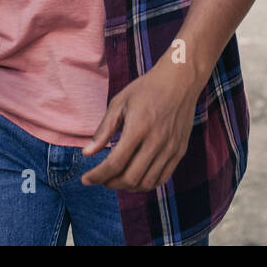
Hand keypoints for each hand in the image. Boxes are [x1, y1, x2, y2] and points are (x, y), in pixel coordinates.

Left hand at [80, 61, 201, 191]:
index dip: (98, 176)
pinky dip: (146, 184)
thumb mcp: (120, 102)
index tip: (86, 180)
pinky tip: (136, 176)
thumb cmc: (147, 88)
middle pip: (130, 178)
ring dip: (128, 187)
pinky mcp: (180, 151)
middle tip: (101, 178)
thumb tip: (87, 154)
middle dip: (110, 183)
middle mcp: (157, 141)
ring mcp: (171, 148)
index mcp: (139, 127)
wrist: (181, 80)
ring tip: (117, 179)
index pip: (115, 163)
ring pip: (147, 183)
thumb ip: (104, 129)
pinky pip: (162, 178)